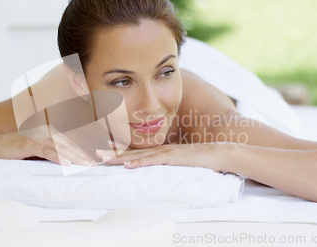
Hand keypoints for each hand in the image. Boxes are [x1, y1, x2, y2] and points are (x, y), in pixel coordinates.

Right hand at [0, 125, 97, 165]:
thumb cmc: (12, 153)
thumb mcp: (35, 153)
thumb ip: (51, 155)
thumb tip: (70, 165)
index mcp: (49, 132)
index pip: (71, 143)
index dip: (84, 151)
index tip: (98, 160)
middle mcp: (45, 131)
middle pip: (69, 144)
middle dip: (84, 154)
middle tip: (98, 165)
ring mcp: (36, 136)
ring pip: (61, 147)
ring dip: (75, 156)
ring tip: (88, 166)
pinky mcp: (27, 144)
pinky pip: (45, 150)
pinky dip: (57, 157)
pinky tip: (67, 164)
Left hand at [96, 141, 225, 170]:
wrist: (221, 153)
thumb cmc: (203, 159)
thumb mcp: (182, 161)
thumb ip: (170, 163)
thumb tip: (159, 167)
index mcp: (161, 150)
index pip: (137, 151)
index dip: (120, 151)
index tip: (105, 151)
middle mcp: (160, 148)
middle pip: (132, 152)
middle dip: (113, 153)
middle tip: (95, 153)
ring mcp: (166, 152)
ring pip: (138, 155)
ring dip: (119, 157)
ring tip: (103, 158)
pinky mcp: (173, 157)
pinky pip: (153, 160)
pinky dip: (139, 162)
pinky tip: (127, 164)